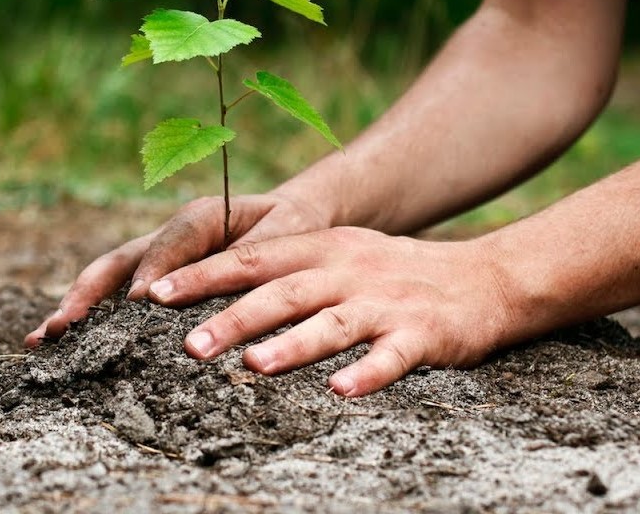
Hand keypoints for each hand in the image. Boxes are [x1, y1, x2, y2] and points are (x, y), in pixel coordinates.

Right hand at [24, 192, 330, 346]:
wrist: (293, 218)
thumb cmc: (293, 226)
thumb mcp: (288, 232)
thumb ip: (257, 254)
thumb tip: (226, 287)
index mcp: (205, 215)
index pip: (174, 241)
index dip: (156, 269)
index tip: (141, 302)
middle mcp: (174, 234)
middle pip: (123, 259)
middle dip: (91, 292)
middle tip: (61, 327)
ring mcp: (162, 255)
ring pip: (113, 276)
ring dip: (79, 305)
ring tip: (45, 338)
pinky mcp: (161, 275)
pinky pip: (123, 292)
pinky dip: (96, 315)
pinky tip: (69, 343)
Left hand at [144, 227, 521, 395]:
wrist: (484, 278)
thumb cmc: (400, 273)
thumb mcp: (347, 254)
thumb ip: (294, 268)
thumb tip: (223, 293)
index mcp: (329, 248)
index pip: (257, 258)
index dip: (206, 274)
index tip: (156, 293)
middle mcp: (352, 270)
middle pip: (287, 291)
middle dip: (235, 315)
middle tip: (189, 344)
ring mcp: (388, 302)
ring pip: (334, 322)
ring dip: (294, 344)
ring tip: (254, 365)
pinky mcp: (423, 334)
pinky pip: (392, 356)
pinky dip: (367, 373)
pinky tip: (342, 391)